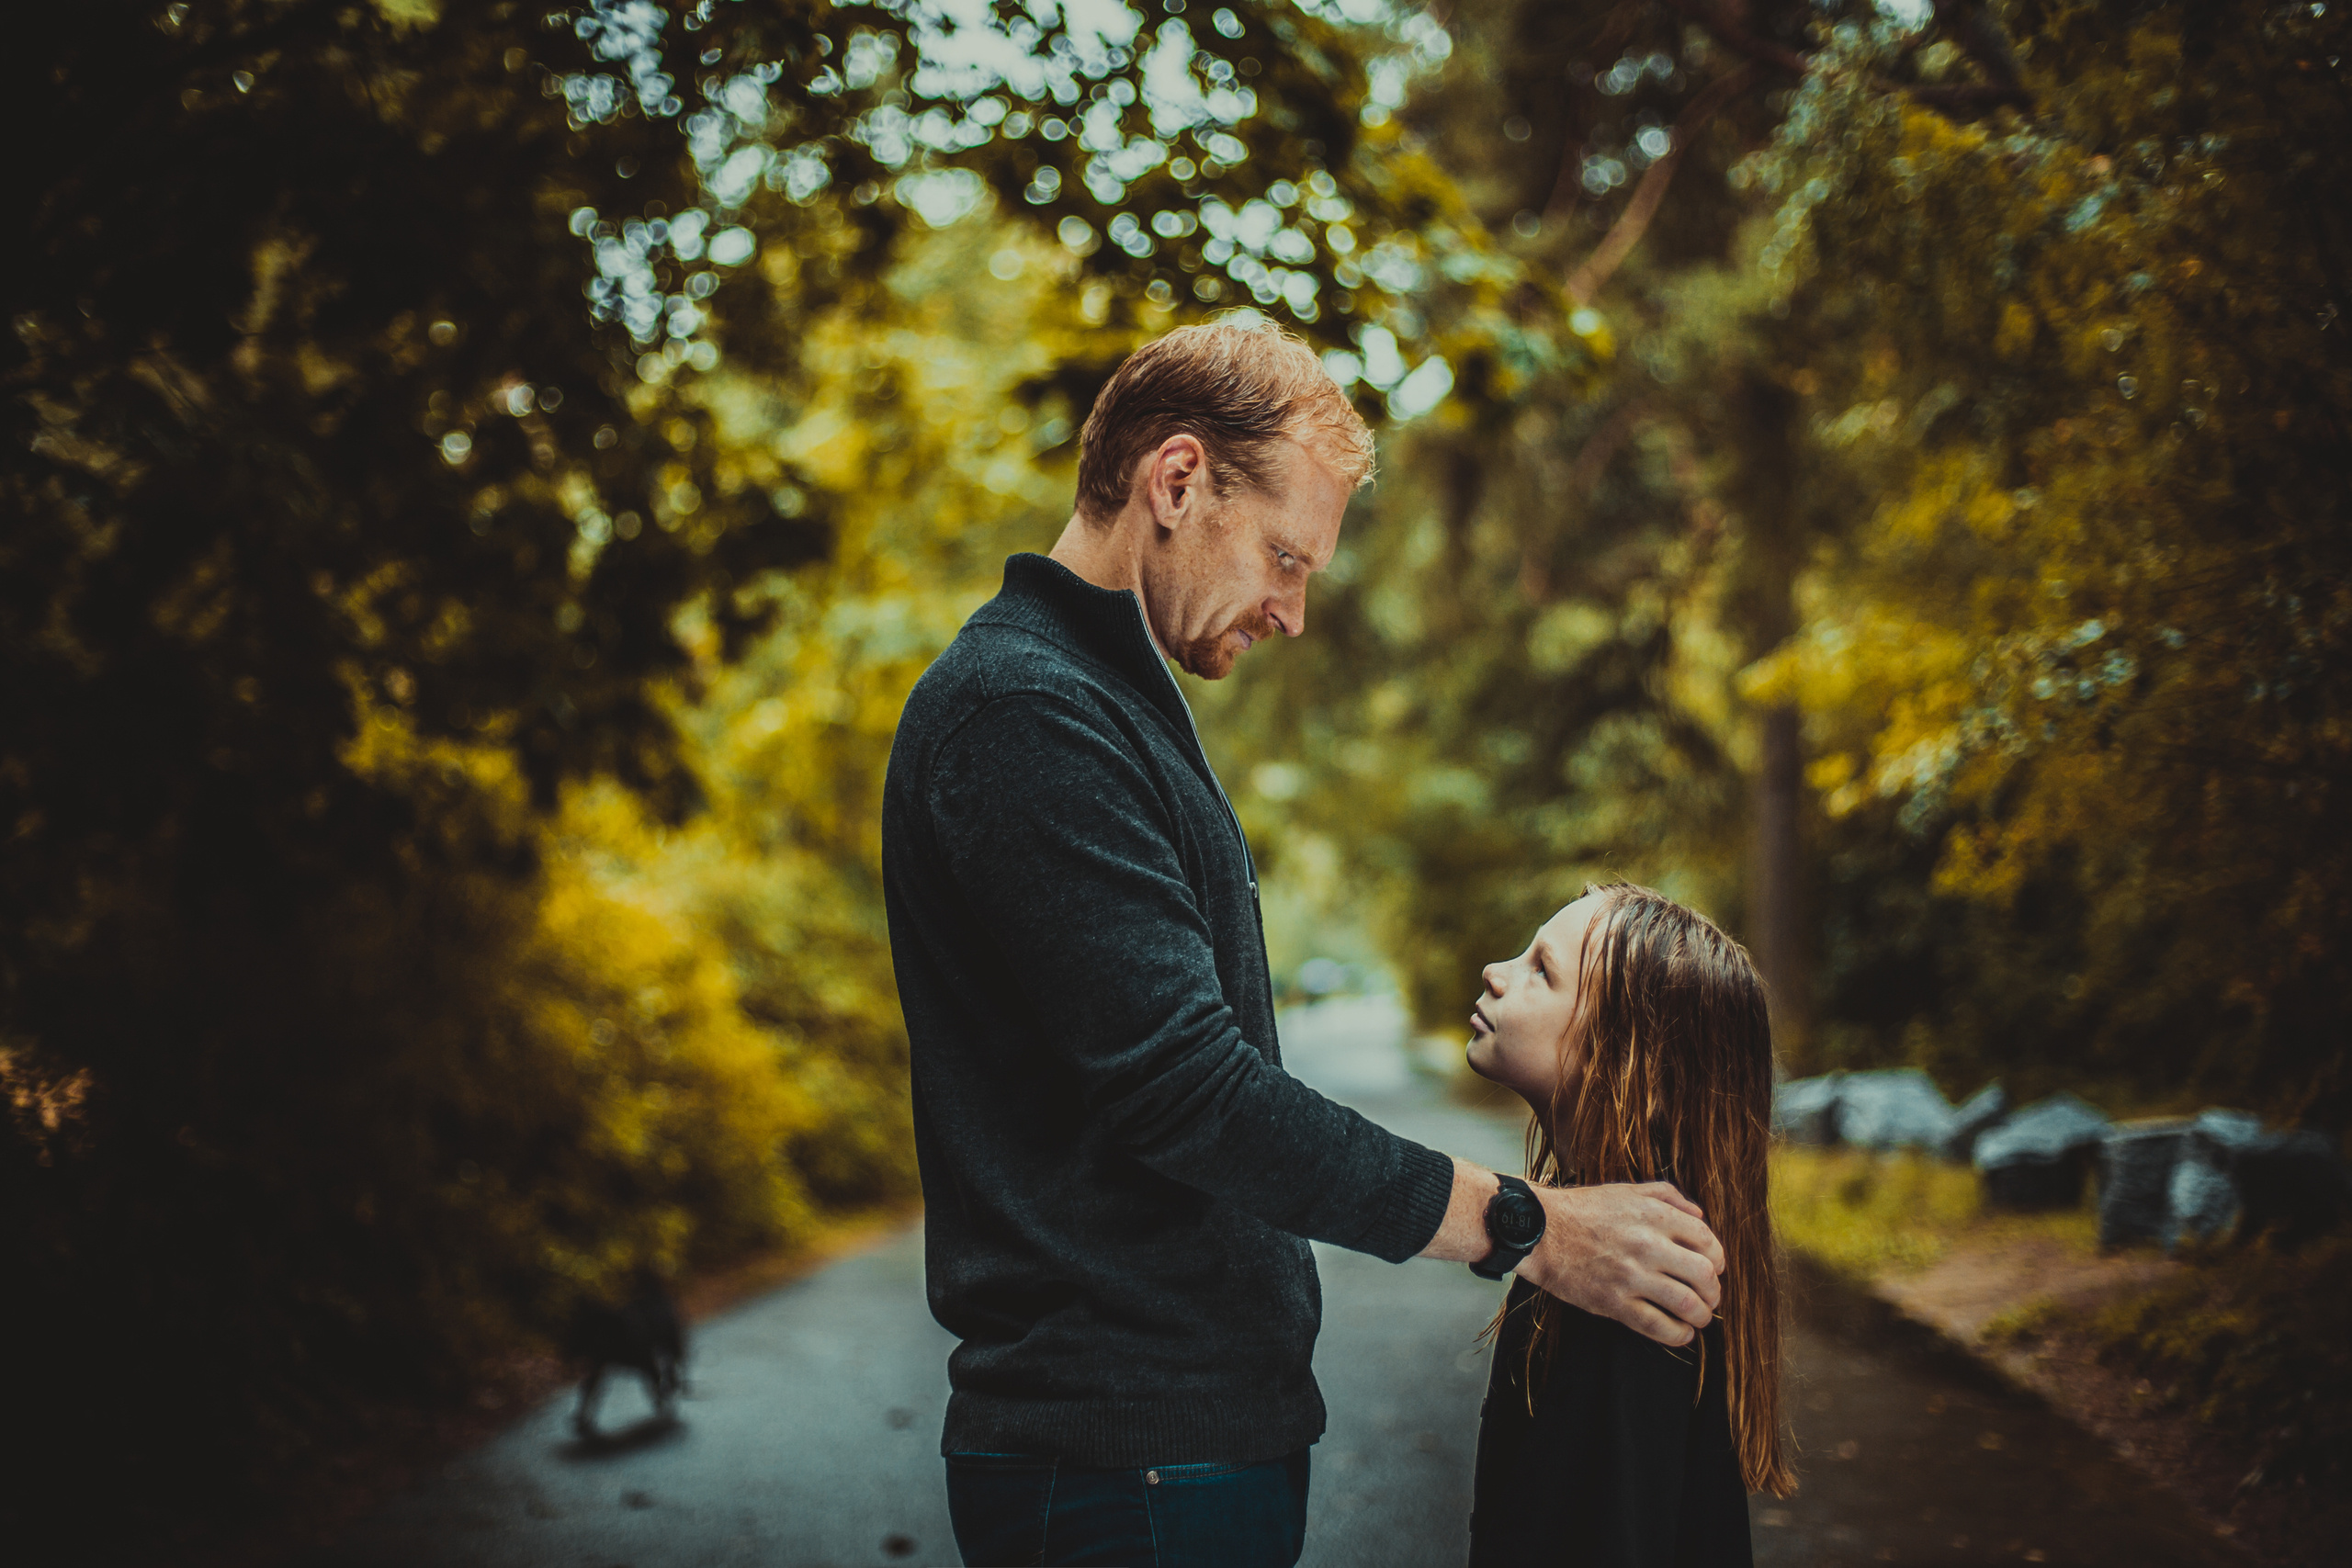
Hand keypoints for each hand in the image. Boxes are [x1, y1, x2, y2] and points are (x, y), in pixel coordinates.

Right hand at [1516, 1182, 1723, 1346]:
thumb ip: (1667, 1195)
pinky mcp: (1615, 1303)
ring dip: (1701, 1316)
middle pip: (1704, 1275)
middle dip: (1714, 1291)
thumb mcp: (1627, 1190)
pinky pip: (1658, 1326)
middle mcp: (1648, 1245)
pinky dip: (1677, 1335)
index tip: (1715, 1268)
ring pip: (1686, 1304)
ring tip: (1698, 1318)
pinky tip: (1681, 1333)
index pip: (1706, 1240)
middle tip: (1710, 1297)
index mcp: (1654, 1216)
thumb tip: (1699, 1213)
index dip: (1717, 1258)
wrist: (1540, 1231)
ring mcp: (1632, 1276)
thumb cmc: (1582, 1209)